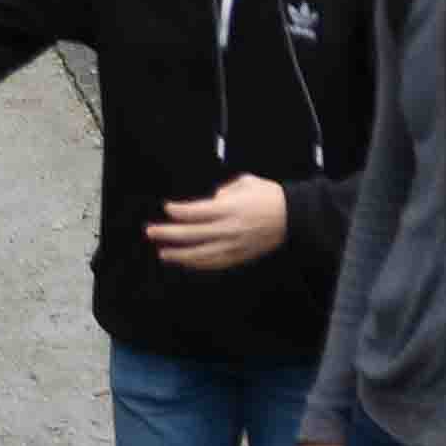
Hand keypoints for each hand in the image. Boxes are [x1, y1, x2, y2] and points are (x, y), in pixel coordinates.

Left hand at [146, 176, 289, 269]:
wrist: (294, 216)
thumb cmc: (270, 196)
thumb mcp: (247, 182)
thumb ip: (225, 190)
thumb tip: (211, 200)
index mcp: (231, 208)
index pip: (196, 212)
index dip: (178, 211)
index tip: (167, 208)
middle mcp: (229, 228)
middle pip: (192, 234)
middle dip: (168, 233)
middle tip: (151, 232)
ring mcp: (233, 245)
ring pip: (199, 254)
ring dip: (178, 254)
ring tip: (162, 252)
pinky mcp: (239, 256)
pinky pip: (213, 263)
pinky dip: (197, 263)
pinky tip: (186, 262)